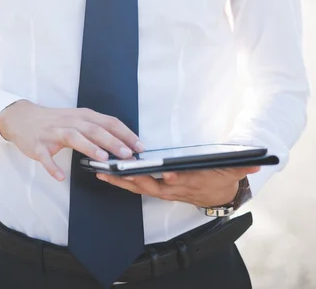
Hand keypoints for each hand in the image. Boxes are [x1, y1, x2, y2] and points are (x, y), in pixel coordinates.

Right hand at [0, 100, 144, 181]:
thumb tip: (122, 143)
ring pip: (74, 137)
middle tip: (127, 154)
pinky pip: (45, 157)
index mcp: (82, 116)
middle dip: (112, 141)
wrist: (21, 117)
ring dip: (88, 147)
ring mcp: (53, 133)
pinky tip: (60, 177)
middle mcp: (70, 122)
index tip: (140, 146)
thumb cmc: (55, 121)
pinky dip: (52, 166)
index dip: (125, 133)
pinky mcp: (38, 145)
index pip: (108, 122)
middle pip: (94, 129)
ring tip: (102, 157)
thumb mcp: (77, 119)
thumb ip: (96, 129)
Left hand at [96, 166, 259, 207]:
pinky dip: (121, 182)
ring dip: (122, 181)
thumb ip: (241, 166)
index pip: (182, 181)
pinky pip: (136, 187)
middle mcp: (175, 189)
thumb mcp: (233, 171)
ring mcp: (164, 191)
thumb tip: (256, 163)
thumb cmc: (221, 179)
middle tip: (119, 170)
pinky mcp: (156, 189)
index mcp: (192, 183)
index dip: (175, 179)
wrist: (218, 196)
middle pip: (153, 186)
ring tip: (103, 171)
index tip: (166, 174)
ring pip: (140, 188)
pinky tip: (107, 174)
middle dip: (136, 178)